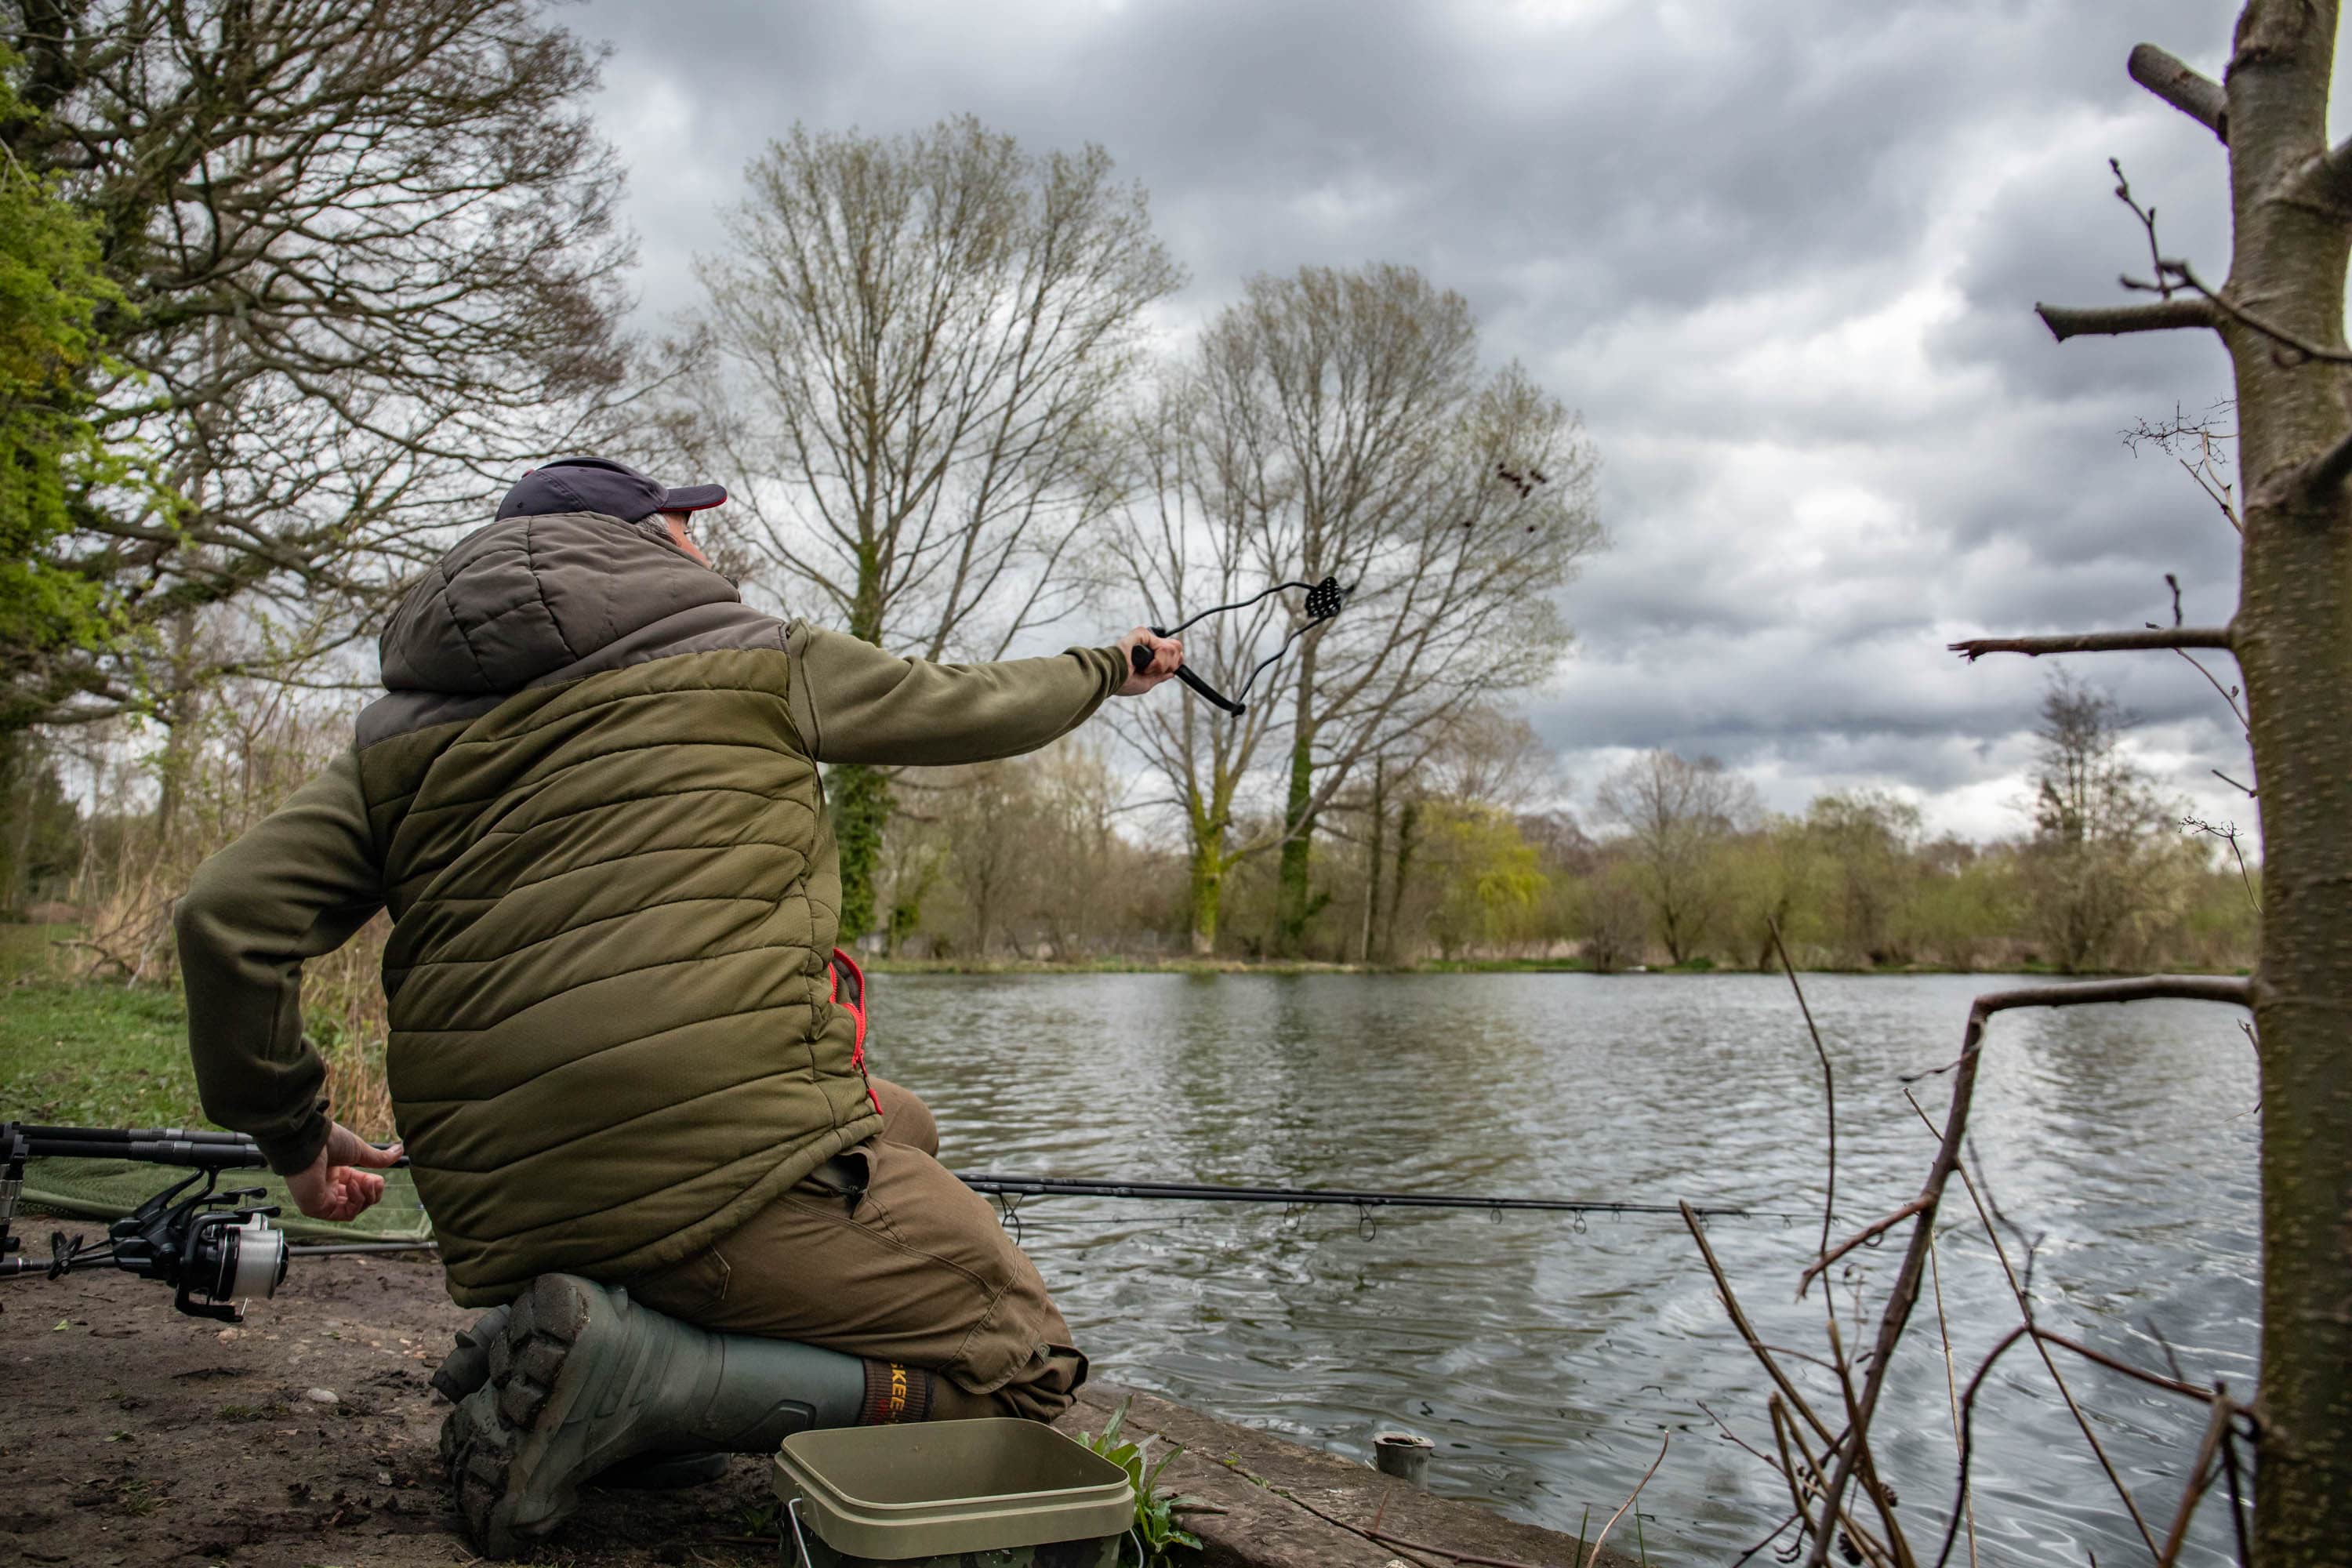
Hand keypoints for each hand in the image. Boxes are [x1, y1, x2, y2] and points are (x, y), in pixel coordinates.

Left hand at [287, 1121, 402, 1221]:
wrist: (310, 1141)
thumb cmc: (329, 1141)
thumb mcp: (359, 1150)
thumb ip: (379, 1158)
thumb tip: (400, 1151)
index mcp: (336, 1174)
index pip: (360, 1188)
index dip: (372, 1185)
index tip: (377, 1177)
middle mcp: (328, 1188)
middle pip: (359, 1202)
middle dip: (372, 1193)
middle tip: (373, 1181)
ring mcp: (322, 1199)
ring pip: (353, 1210)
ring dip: (365, 1197)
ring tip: (362, 1182)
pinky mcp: (315, 1208)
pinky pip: (343, 1214)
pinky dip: (355, 1202)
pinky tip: (353, 1185)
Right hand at [1115, 628, 1183, 696]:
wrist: (1110, 678)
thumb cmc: (1122, 682)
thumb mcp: (1146, 683)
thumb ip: (1159, 676)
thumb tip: (1172, 672)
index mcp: (1148, 654)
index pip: (1172, 650)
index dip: (1176, 660)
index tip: (1171, 669)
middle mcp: (1148, 644)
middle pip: (1176, 647)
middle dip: (1171, 663)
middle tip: (1155, 671)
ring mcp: (1145, 639)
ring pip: (1171, 647)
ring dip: (1162, 665)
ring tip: (1146, 670)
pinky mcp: (1140, 634)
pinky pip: (1161, 645)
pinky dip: (1158, 661)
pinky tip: (1146, 666)